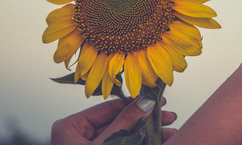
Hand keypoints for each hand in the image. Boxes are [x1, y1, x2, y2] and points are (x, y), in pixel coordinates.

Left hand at [52, 96, 176, 144]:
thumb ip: (125, 122)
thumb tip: (144, 101)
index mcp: (72, 127)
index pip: (110, 107)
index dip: (136, 104)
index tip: (157, 101)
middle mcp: (80, 136)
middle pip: (120, 120)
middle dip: (146, 120)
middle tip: (168, 117)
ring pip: (125, 135)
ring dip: (148, 133)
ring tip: (169, 131)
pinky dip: (142, 143)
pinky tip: (160, 140)